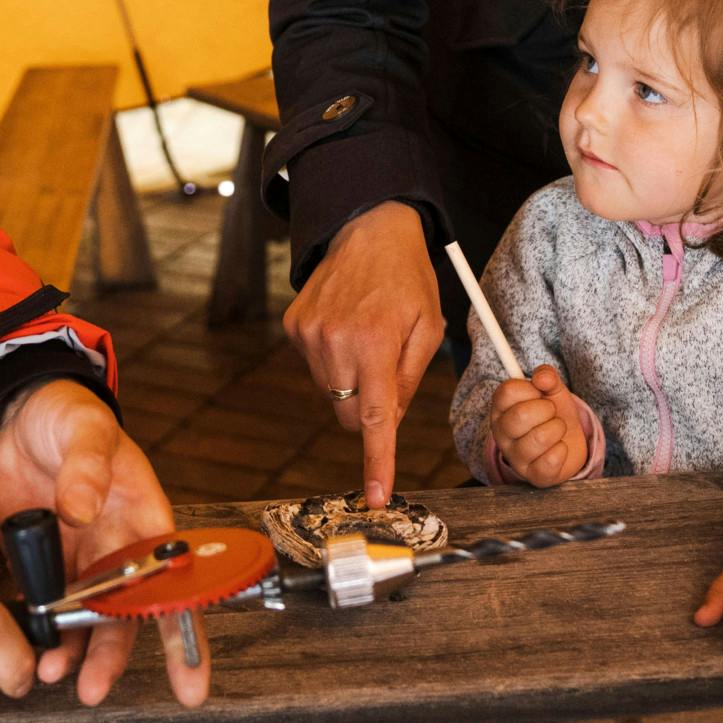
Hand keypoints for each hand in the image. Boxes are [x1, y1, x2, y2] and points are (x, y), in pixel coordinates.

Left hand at [0, 379, 212, 709]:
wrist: (16, 416)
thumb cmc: (67, 415)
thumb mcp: (83, 428)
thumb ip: (87, 466)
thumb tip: (82, 510)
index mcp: (144, 518)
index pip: (175, 585)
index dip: (184, 634)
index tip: (190, 681)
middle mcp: (117, 548)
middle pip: (125, 614)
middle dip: (112, 655)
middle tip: (94, 688)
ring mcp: (77, 559)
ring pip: (83, 618)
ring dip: (72, 649)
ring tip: (50, 671)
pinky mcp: (40, 563)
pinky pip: (42, 605)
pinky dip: (36, 629)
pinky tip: (24, 646)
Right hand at [283, 202, 443, 507]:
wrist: (367, 227)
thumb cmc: (407, 278)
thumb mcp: (429, 326)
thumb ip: (411, 379)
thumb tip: (389, 423)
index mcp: (375, 343)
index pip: (376, 419)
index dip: (377, 462)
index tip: (375, 495)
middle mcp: (335, 342)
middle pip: (350, 415)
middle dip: (370, 411)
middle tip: (389, 373)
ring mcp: (308, 334)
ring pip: (332, 393)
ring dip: (352, 380)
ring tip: (367, 335)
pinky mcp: (293, 326)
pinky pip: (315, 366)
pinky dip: (333, 359)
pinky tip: (346, 325)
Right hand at [488, 364, 589, 486]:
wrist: (570, 442)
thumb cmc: (554, 414)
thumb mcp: (552, 391)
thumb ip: (547, 377)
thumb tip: (542, 377)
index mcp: (501, 409)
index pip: (508, 391)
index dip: (530, 388)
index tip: (539, 393)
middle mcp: (502, 434)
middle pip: (521, 416)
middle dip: (547, 410)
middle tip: (551, 413)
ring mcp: (516, 457)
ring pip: (540, 438)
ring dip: (558, 429)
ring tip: (557, 429)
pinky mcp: (533, 476)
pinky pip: (551, 460)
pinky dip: (563, 450)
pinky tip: (559, 448)